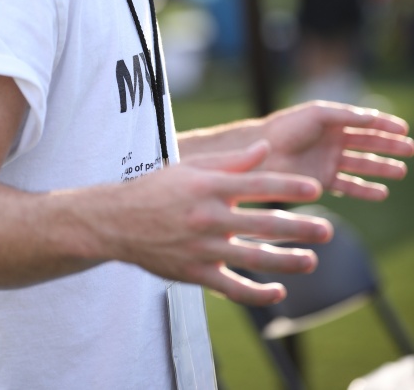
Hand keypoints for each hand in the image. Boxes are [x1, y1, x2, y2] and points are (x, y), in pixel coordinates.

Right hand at [105, 142, 333, 305]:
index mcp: (208, 186)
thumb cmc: (156, 189)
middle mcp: (208, 216)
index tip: (315, 189)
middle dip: (299, 228)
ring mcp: (203, 247)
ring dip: (287, 261)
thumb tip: (266, 149)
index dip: (289, 187)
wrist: (117, 221)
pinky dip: (258, 293)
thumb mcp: (191, 167)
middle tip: (327, 230)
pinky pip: (233, 287)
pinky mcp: (195, 273)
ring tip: (312, 260)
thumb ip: (231, 160)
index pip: (257, 185)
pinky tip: (279, 291)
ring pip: (254, 258)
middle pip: (263, 224)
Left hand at [261, 101, 412, 199]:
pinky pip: (349, 185)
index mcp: (332, 120)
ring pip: (362, 165)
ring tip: (401, 171)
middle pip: (368, 143)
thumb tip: (374, 118)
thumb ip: (346, 116)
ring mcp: (329, 160)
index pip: (364, 122)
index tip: (404, 129)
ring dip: (382, 168)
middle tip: (411, 149)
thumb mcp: (317, 115)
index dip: (385, 125)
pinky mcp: (323, 180)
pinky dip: (365, 189)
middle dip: (390, 146)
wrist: (262, 154)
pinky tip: (381, 192)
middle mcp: (333, 140)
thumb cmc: (286, 128)